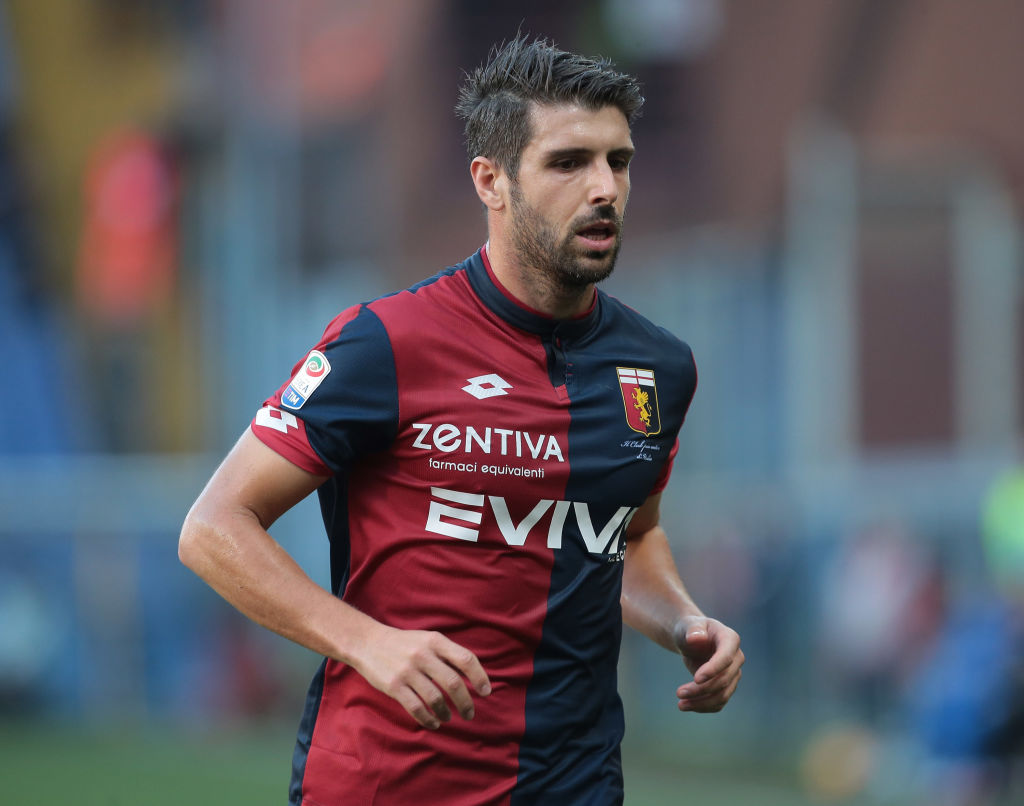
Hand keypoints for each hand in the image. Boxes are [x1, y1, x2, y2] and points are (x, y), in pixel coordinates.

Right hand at [353, 624, 491, 729]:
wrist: (368, 643)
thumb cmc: (405, 644)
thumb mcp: (428, 640)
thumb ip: (449, 654)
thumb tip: (474, 675)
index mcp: (435, 641)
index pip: (466, 659)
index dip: (480, 677)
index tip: (485, 692)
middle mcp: (423, 654)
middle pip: (453, 683)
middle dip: (465, 703)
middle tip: (470, 714)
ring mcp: (407, 670)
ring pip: (436, 699)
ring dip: (446, 713)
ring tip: (448, 718)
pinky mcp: (394, 686)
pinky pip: (416, 708)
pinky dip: (428, 719)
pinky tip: (434, 722)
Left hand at [672, 615, 742, 712]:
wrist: (691, 640)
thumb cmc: (691, 630)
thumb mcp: (689, 625)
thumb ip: (693, 629)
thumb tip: (696, 638)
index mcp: (730, 639)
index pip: (726, 658)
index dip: (713, 669)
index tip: (696, 679)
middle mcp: (737, 657)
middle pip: (723, 680)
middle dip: (700, 689)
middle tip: (678, 693)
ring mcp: (734, 673)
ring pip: (722, 695)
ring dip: (701, 702)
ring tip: (681, 704)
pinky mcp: (727, 686)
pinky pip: (719, 702)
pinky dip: (704, 706)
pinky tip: (687, 705)